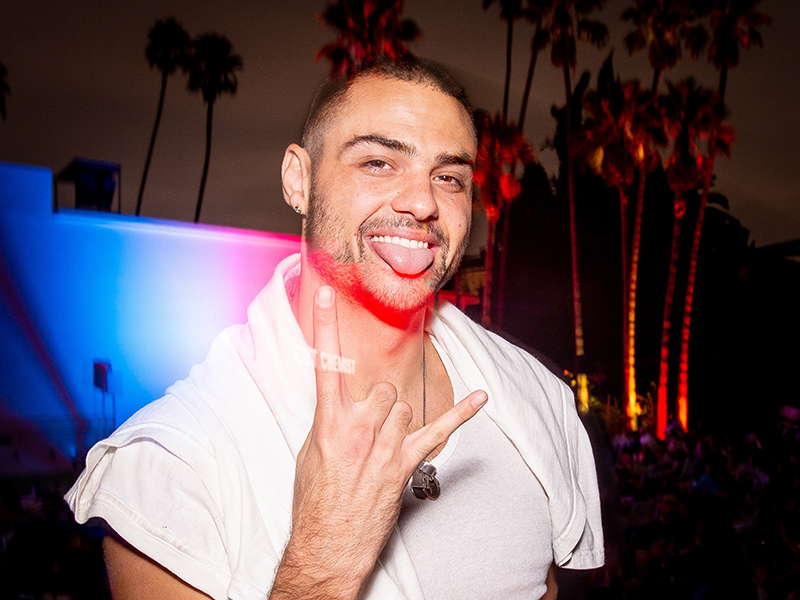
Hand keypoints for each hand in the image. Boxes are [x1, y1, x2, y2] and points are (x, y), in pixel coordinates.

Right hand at [271, 286, 486, 598]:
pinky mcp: (406, 463)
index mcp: (328, 422)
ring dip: (398, 416)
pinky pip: (440, 431)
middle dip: (379, 401)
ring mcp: (386, 445)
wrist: (329, 544)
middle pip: (382, 387)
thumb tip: (344, 401)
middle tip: (368, 427)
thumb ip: (330, 419)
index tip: (325, 293)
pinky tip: (480, 398)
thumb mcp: (310, 453)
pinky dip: (462, 413)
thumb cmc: (315, 500)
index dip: (324, 324)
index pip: (325, 364)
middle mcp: (359, 428)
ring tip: (384, 442)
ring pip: (405, 404)